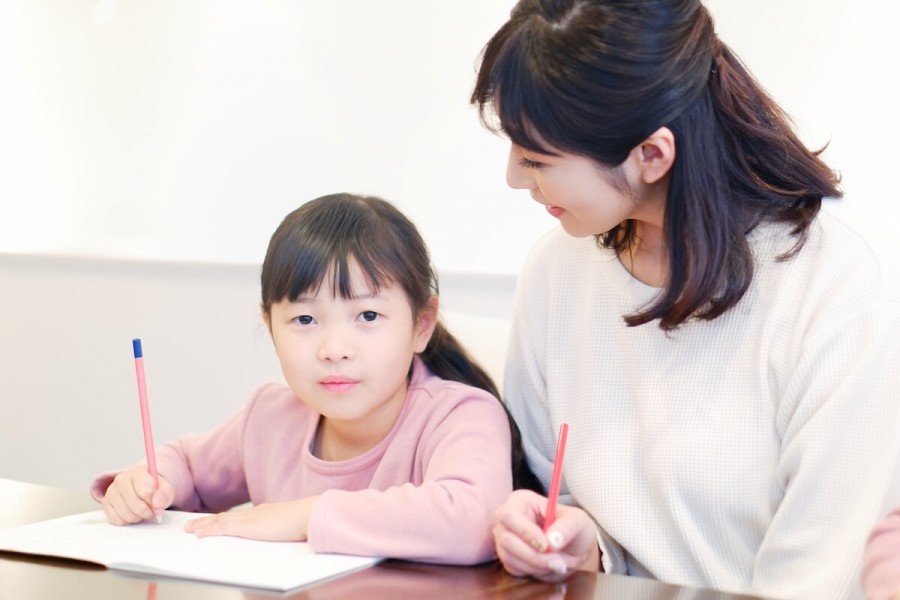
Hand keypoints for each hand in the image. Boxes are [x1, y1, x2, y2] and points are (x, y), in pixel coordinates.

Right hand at [101, 464, 174, 524]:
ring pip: (127, 515)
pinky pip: (118, 520)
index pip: (145, 490)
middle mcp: (121, 479)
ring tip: (142, 509)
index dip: (154, 501)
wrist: (139, 487)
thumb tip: (158, 503)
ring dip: (138, 517)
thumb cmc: (152, 487)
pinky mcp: (105, 503)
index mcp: (137, 471)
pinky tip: (132, 512)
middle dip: (148, 511)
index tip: (157, 503)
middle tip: (152, 509)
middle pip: (137, 505)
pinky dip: (127, 521)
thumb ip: (165, 493)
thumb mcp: (164, 487)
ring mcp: (111, 491)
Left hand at [184, 497, 318, 541]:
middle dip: (206, 521)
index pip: (237, 517)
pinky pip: (222, 529)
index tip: (212, 521)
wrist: (308, 515)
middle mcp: (254, 513)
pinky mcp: (247, 527)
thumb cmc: (305, 522)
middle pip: (224, 517)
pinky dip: (209, 531)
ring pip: (219, 521)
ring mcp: (249, 519)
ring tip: (188, 529)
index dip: (222, 519)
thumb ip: (281, 530)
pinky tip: (198, 534)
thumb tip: (281, 535)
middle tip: (190, 524)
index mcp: (264, 513)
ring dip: (202, 525)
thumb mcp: (289, 527)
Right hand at [493, 489, 599, 581]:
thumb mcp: (579, 521)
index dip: (525, 532)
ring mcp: (504, 538)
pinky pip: (513, 568)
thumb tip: (552, 541)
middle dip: (532, 554)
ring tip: (557, 563)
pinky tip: (547, 565)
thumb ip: (567, 527)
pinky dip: (532, 571)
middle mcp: (507, 519)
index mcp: (521, 501)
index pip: (509, 515)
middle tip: (557, 561)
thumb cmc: (574, 527)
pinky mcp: (507, 557)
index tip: (545, 546)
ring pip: (508, 557)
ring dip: (535, 565)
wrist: (574, 548)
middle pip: (505, 539)